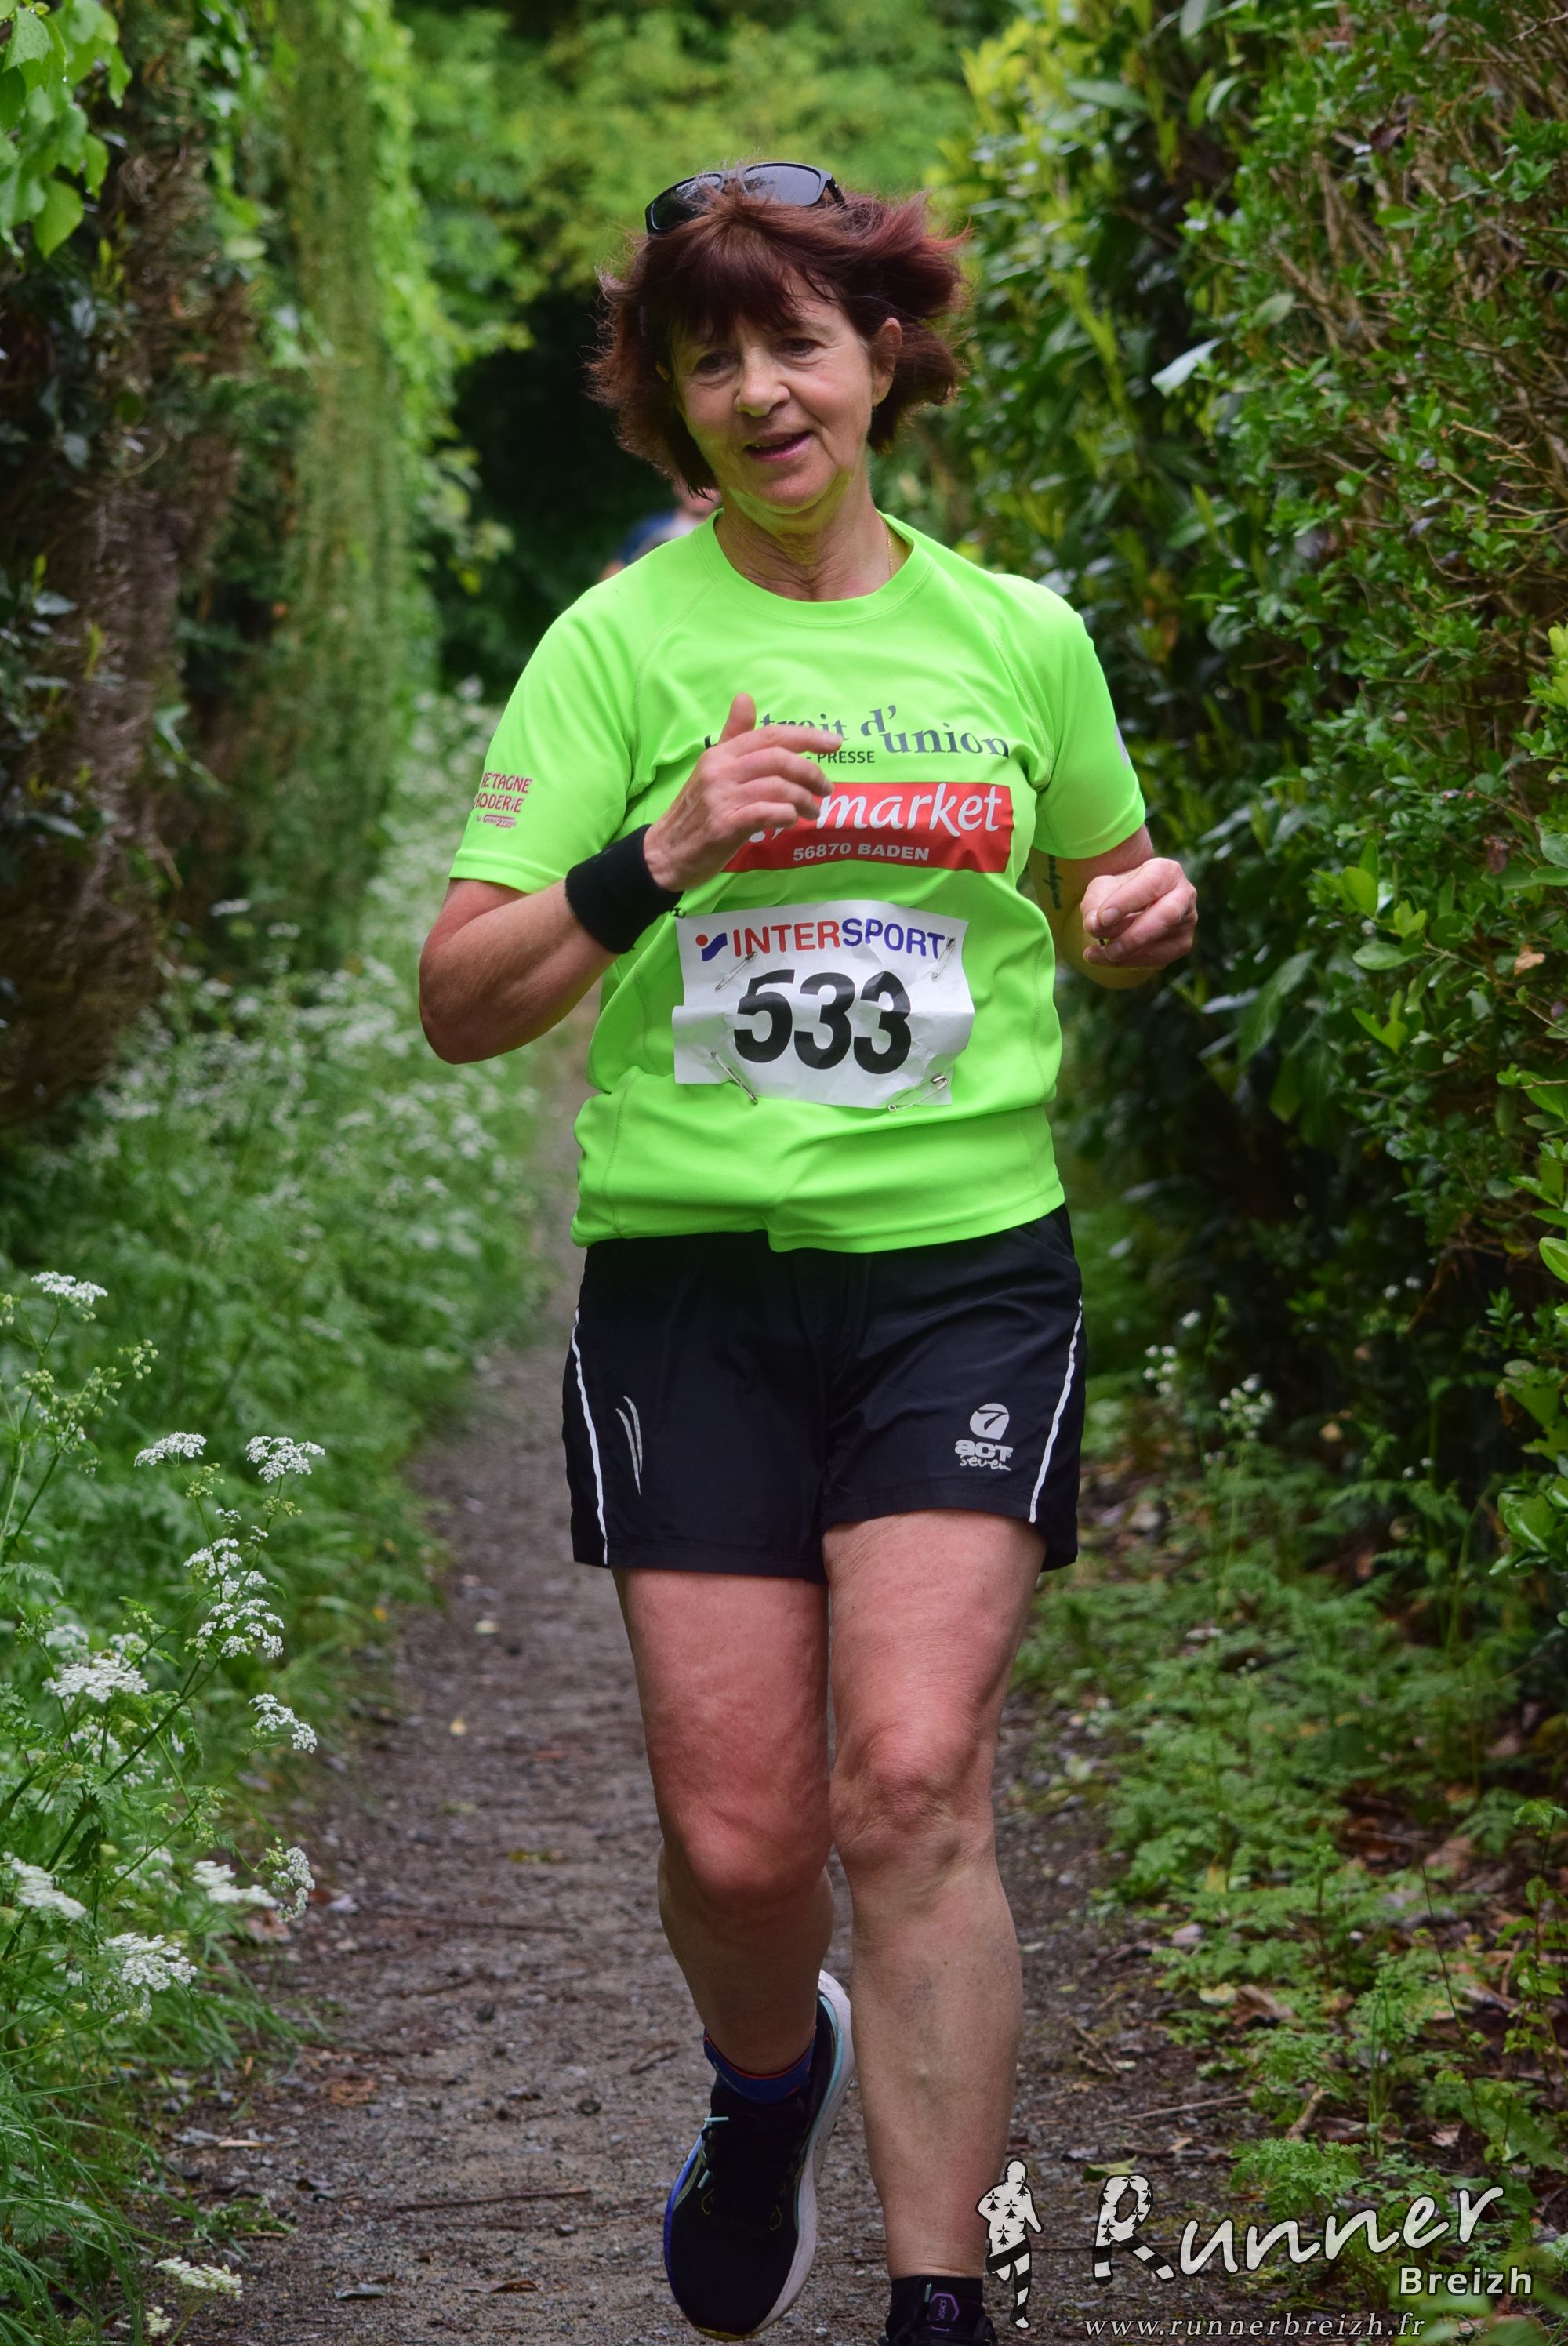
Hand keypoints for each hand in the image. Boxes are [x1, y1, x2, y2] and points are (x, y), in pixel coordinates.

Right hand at [644, 693, 839, 891]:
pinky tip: (790, 821)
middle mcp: (721, 770)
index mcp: (721, 753)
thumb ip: (734, 736)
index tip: (835, 744)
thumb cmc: (697, 812)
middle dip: (811, 773)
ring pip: (777, 787)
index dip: (807, 737)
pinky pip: (766, 813)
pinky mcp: (724, 826)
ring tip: (813, 811)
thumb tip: (745, 697)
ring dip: (804, 800)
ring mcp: (721, 798)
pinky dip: (786, 815)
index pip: (771, 735)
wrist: (666, 853)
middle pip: (779, 760)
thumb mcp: (713, 768)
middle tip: (825, 789)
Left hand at [1080, 857, 1196, 968]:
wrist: (1133, 905)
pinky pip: (1157, 959)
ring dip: (1126, 955)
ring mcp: (1186, 922)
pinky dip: (1127, 962)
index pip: (1149, 884)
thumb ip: (1095, 903)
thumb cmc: (1118, 891)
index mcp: (1166, 871)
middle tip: (1108, 948)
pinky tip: (1104, 959)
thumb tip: (1094, 925)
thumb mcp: (1102, 889)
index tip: (1103, 918)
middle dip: (1135, 935)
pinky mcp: (1182, 944)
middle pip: (1167, 915)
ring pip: (1162, 942)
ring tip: (1094, 954)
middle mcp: (1183, 895)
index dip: (1126, 902)